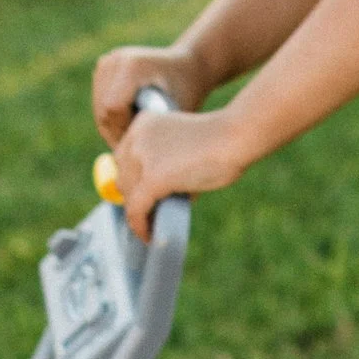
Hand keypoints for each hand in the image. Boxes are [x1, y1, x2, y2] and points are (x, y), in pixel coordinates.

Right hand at [92, 43, 207, 138]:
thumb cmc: (187, 92)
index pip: (112, 109)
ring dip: (113, 127)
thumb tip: (129, 166)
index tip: (140, 142)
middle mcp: (116, 60)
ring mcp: (108, 61)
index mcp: (133, 66)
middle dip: (117, 132)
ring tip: (136, 134)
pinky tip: (132, 120)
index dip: (123, 131)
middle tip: (137, 145)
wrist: (188, 65)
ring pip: (99, 108)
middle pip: (103, 110)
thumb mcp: (177, 113)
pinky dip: (112, 116)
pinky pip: (99, 100)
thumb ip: (154, 135)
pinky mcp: (104, 65)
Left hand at [108, 102, 244, 237]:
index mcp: (143, 123)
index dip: (131, 181)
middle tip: (149, 214)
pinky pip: (136, 209)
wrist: (236, 136)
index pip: (123, 158)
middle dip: (134, 196)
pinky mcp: (153, 178)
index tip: (140, 198)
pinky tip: (149, 235)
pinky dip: (140, 225)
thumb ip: (165, 161)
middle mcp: (137, 137)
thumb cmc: (222, 140)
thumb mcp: (182, 143)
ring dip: (139, 212)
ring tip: (152, 225)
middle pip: (123, 177)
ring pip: (128, 194)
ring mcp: (143, 156)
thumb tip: (156, 197)